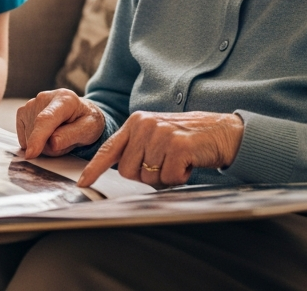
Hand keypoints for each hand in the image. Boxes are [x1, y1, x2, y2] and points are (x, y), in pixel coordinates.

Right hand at [16, 89, 106, 157]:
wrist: (79, 112)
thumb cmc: (86, 120)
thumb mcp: (89, 129)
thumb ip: (72, 136)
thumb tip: (52, 144)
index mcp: (65, 99)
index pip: (46, 119)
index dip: (38, 137)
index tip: (31, 153)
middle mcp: (44, 97)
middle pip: (38, 132)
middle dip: (50, 146)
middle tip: (67, 140)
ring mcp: (31, 104)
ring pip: (29, 137)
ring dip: (43, 145)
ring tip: (58, 135)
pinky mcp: (22, 112)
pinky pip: (23, 137)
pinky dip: (34, 142)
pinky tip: (46, 135)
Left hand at [78, 111, 243, 187]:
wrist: (224, 132)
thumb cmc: (189, 139)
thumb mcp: (158, 137)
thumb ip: (138, 149)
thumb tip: (122, 171)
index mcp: (136, 122)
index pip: (110, 149)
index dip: (94, 168)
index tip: (83, 183)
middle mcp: (144, 124)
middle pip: (128, 171)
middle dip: (145, 176)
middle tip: (165, 164)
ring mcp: (160, 134)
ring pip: (148, 177)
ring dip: (164, 177)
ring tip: (179, 161)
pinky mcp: (177, 146)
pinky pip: (167, 178)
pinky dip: (179, 178)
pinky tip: (188, 164)